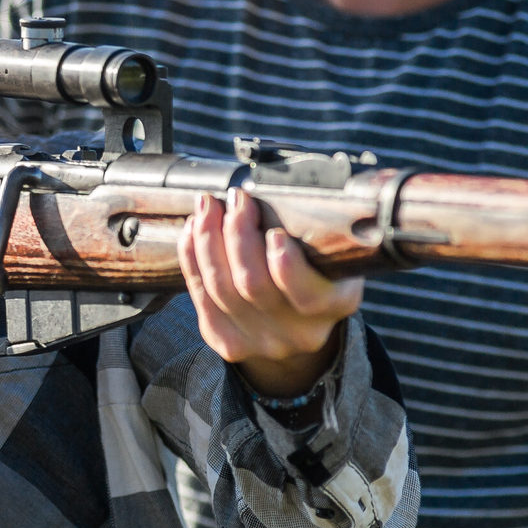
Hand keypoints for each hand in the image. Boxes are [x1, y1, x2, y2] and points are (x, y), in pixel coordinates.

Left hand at [179, 188, 363, 398]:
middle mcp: (300, 332)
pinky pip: (201, 297)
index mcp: (335, 305)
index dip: (286, 264)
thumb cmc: (317, 269)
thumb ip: (315, 229)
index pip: (307, 294)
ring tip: (208, 206)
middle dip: (237, 234)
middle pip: (253, 284)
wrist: (298, 324)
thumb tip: (276, 185)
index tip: (274, 232)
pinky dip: (192, 258)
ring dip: (208, 240)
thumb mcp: (332, 250)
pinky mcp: (228, 342)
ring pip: (221, 288)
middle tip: (235, 198)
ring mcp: (262, 342)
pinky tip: (192, 231)